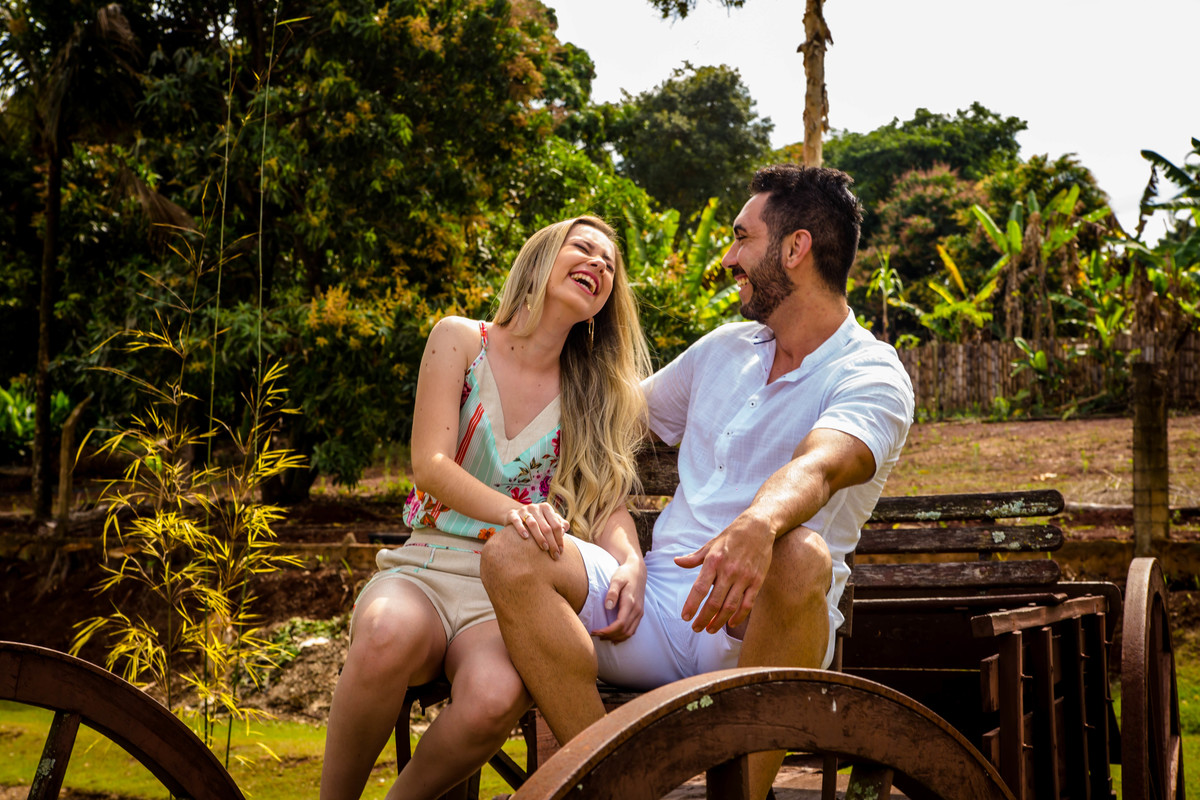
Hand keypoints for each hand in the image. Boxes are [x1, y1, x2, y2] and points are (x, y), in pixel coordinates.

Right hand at [507, 502, 568, 558]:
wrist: (515, 515)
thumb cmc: (536, 521)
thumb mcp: (547, 520)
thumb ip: (558, 523)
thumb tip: (564, 528)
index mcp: (546, 508)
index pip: (556, 525)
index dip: (560, 539)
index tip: (561, 551)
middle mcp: (535, 507)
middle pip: (546, 527)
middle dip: (552, 542)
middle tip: (554, 554)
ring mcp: (523, 510)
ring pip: (533, 524)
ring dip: (539, 537)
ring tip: (544, 548)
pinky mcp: (512, 514)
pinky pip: (517, 521)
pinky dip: (521, 529)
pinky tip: (525, 537)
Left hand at [591, 558, 645, 641]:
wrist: (638, 571)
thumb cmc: (625, 574)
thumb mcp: (616, 579)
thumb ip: (612, 592)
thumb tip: (608, 606)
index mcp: (630, 603)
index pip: (620, 624)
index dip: (607, 631)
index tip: (594, 631)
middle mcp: (637, 610)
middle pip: (624, 631)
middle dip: (609, 636)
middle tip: (594, 634)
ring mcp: (639, 612)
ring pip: (629, 633)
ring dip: (616, 638)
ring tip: (602, 637)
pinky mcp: (639, 613)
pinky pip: (633, 630)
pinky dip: (623, 636)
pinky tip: (614, 637)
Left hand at [674, 516, 773, 633]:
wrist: (758, 527)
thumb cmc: (731, 536)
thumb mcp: (710, 544)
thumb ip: (694, 558)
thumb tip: (676, 561)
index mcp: (714, 561)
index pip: (700, 588)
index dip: (692, 605)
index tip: (685, 617)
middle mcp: (729, 570)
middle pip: (714, 602)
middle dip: (703, 618)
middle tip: (696, 628)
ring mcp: (744, 577)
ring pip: (730, 606)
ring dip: (719, 621)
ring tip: (710, 629)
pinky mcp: (757, 581)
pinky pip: (748, 604)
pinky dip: (739, 617)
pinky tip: (730, 623)